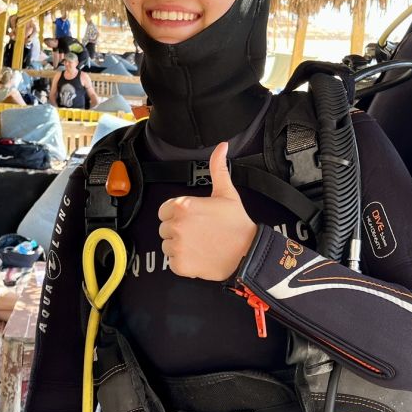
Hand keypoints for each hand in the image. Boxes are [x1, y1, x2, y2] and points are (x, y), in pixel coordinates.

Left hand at [157, 142, 258, 280]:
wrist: (247, 252)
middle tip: (200, 233)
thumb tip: (222, 146)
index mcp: (182, 206)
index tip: (194, 220)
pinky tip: (200, 256)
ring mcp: (177, 247)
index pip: (164, 211)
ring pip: (167, 246)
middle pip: (165, 229)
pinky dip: (184, 262)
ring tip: (200, 245)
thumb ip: (217, 168)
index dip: (178, 215)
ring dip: (180, 247)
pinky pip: (173, 262)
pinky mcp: (180, 265)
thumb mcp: (226, 192)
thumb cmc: (237, 222)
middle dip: (179, 231)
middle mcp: (176, 225)